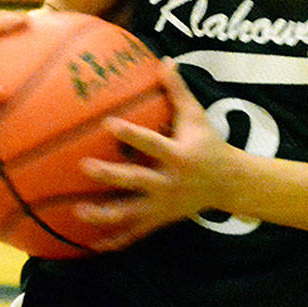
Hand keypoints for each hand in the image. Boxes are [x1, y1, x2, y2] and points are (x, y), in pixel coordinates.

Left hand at [76, 59, 233, 249]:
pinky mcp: (160, 220)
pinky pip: (135, 234)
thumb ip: (179, 91)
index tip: (107, 124)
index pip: (152, 144)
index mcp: (178, 156)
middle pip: (136, 180)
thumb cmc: (209, 144)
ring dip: (104, 215)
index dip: (131, 134)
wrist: (229, 183)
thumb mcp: (197, 117)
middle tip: (84, 166)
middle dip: (110, 175)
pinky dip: (114, 241)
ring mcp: (164, 205)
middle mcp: (169, 183)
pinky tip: (90, 246)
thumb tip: (166, 60)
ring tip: (77, 212)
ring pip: (131, 214)